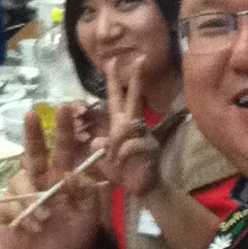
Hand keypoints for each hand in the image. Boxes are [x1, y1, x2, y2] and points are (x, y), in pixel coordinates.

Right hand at [0, 105, 104, 248]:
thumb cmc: (73, 238)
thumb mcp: (88, 215)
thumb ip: (85, 193)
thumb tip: (71, 175)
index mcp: (60, 177)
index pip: (62, 148)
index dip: (64, 129)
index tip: (66, 108)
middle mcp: (39, 182)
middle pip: (33, 152)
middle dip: (33, 133)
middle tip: (32, 115)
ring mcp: (20, 196)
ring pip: (18, 180)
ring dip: (32, 197)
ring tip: (46, 218)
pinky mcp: (5, 214)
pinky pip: (5, 205)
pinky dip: (18, 215)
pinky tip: (32, 229)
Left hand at [93, 57, 160, 198]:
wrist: (142, 189)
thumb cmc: (123, 174)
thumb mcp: (104, 160)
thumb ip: (101, 149)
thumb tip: (97, 140)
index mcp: (120, 125)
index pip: (116, 99)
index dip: (113, 81)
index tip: (111, 61)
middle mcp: (133, 126)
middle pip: (132, 99)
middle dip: (135, 80)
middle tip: (139, 59)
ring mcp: (143, 135)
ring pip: (129, 126)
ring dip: (119, 141)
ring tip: (117, 159)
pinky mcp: (150, 148)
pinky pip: (132, 146)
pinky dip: (125, 155)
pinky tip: (123, 164)